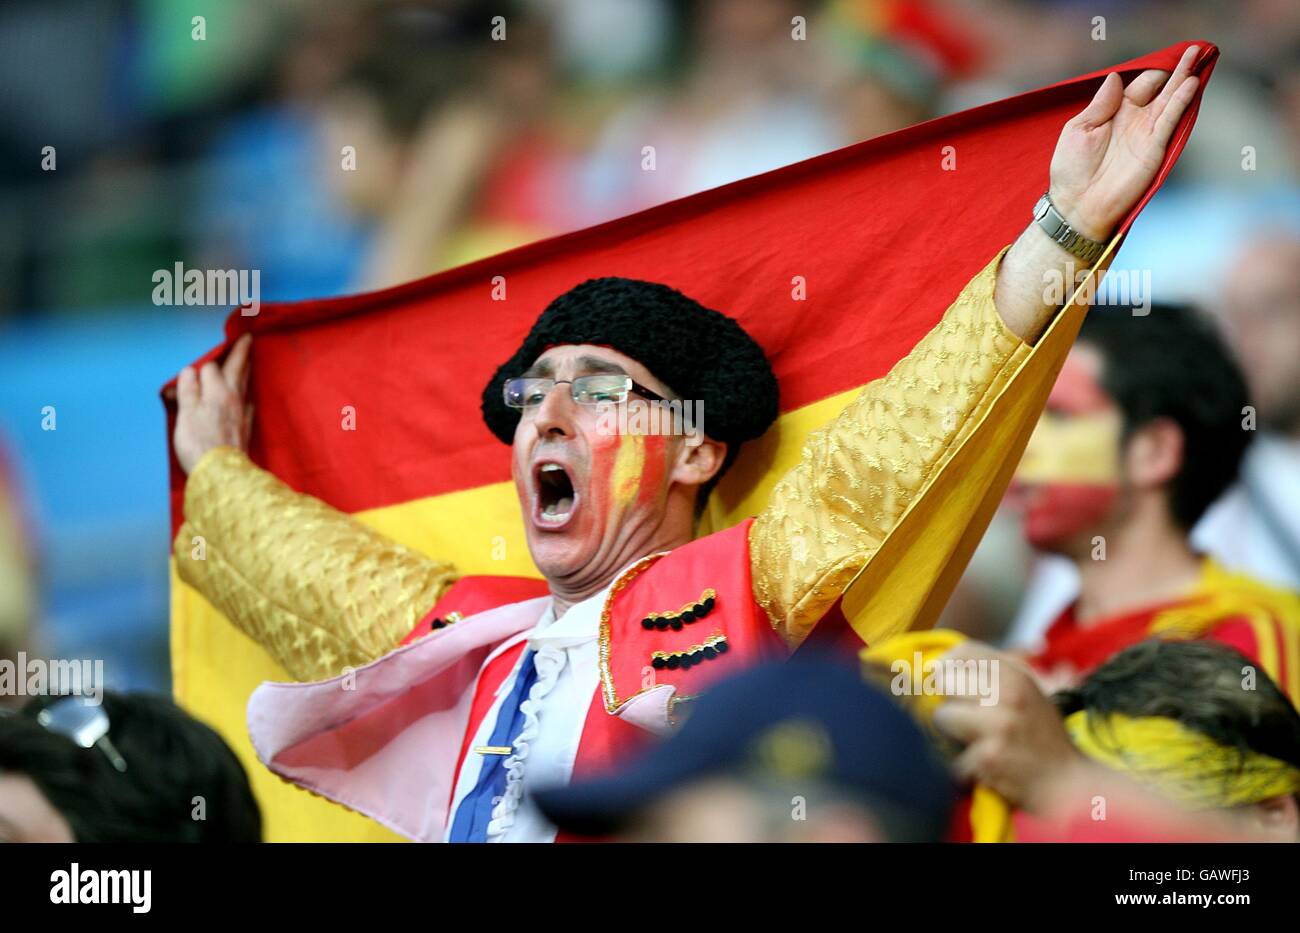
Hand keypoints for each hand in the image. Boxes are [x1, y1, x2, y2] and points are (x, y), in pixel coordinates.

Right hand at [173, 334, 252, 473]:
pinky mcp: (245, 428)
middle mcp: (233, 398)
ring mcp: (242, 413)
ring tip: (248, 360)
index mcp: (217, 392)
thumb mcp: (186, 413)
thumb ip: (188, 389)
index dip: (202, 363)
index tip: (203, 355)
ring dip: (245, 369)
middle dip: (241, 352)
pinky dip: (245, 396)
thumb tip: (190, 370)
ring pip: (244, 384)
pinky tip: (246, 399)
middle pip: (237, 369)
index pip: (211, 367)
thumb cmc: (199, 444)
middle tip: (248, 337)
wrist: (222, 474)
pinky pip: (247, 405)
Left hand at [931, 641, 1083, 812]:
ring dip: (951, 734)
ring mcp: (997, 726)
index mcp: (1017, 676)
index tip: (947, 678)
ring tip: (975, 742)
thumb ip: (992, 673)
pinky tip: (985, 766)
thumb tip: (941, 662)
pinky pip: (952, 756)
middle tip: (964, 716)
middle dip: (948, 701)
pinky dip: (964, 766)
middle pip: (945, 681)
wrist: (1066, 781)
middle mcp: (1008, 695)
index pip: (963, 652)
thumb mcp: (1027, 691)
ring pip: (942, 717)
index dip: (947, 664)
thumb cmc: (1040, 735)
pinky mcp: (988, 757)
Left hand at [1048, 45, 1200, 240]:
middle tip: (1192, 49)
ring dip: (1185, 78)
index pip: (1138, 84)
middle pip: (1160, 87)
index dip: (1151, 70)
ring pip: (1170, 99)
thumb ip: (1099, 104)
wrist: (1079, 203)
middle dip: (1175, 69)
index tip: (1166, 55)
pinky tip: (1191, 83)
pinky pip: (1170, 118)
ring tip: (1198, 55)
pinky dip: (1180, 101)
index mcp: (1114, 112)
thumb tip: (1114, 77)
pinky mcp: (1155, 146)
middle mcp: (1134, 120)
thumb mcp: (1078, 130)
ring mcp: (1146, 132)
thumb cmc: (1072, 169)